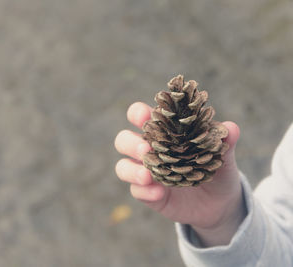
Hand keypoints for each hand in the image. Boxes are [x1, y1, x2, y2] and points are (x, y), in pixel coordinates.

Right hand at [114, 102, 245, 246]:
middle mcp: (148, 150)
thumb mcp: (224, 157)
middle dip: (130, 143)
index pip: (139, 116)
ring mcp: (145, 173)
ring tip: (147, 175)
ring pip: (122, 167)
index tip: (145, 115)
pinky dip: (145, 192)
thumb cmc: (217, 171)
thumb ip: (224, 142)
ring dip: (131, 170)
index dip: (138, 113)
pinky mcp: (147, 193)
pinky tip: (158, 194)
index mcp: (162, 132)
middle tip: (145, 149)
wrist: (220, 204)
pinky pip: (136, 191)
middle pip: (123, 140)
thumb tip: (230, 128)